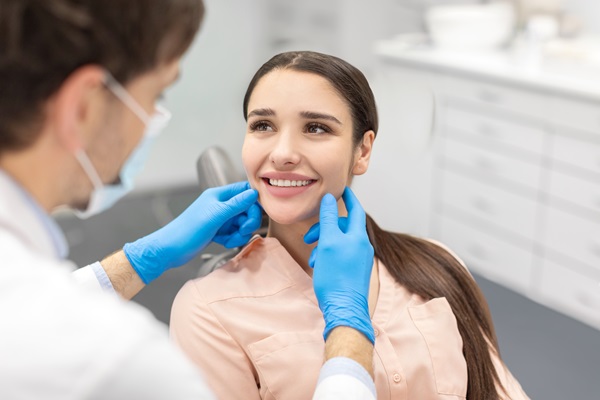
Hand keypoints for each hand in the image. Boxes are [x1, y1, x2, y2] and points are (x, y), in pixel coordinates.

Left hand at [123, 181, 260, 283]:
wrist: (170, 249)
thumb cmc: (188, 230)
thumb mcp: (215, 216)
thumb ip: (236, 204)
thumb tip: (254, 193)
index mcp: (219, 195)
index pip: (244, 191)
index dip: (252, 203)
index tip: (252, 216)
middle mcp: (220, 205)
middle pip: (246, 209)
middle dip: (248, 222)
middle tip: (243, 231)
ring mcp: (219, 218)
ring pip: (241, 223)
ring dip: (240, 233)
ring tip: (229, 240)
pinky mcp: (217, 231)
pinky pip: (234, 233)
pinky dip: (232, 238)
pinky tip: (223, 242)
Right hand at [304, 187, 374, 343]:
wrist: (344, 308)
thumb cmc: (335, 276)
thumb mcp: (328, 243)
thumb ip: (329, 219)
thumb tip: (330, 198)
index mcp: (358, 236)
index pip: (355, 210)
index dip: (348, 198)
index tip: (341, 189)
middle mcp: (362, 246)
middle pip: (343, 227)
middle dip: (325, 228)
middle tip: (309, 236)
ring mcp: (359, 258)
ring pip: (339, 242)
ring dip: (323, 245)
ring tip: (312, 257)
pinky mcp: (354, 270)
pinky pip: (340, 255)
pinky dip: (328, 256)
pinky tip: (318, 266)